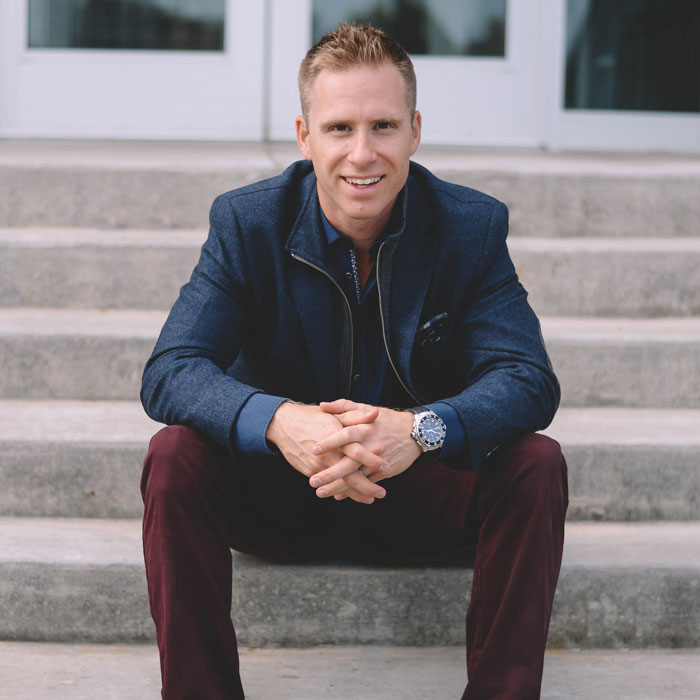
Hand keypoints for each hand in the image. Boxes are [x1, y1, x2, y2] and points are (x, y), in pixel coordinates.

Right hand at [266, 402, 387, 502]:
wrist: (284, 425)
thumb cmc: (313, 417)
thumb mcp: (335, 414)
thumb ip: (356, 416)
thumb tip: (376, 413)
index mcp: (337, 438)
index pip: (357, 452)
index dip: (372, 461)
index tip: (387, 468)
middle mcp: (328, 454)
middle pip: (349, 476)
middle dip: (367, 487)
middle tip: (382, 493)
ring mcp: (317, 465)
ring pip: (339, 484)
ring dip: (355, 494)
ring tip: (370, 498)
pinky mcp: (310, 471)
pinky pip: (328, 484)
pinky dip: (340, 491)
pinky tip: (351, 495)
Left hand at [311, 399, 421, 498]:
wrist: (415, 433)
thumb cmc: (386, 420)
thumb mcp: (366, 409)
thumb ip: (343, 406)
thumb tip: (321, 405)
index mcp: (365, 428)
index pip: (345, 435)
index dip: (330, 442)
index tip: (313, 450)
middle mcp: (371, 445)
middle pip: (349, 462)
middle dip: (330, 474)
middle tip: (312, 482)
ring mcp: (378, 461)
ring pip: (357, 477)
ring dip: (338, 487)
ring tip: (321, 492)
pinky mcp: (385, 472)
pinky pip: (367, 484)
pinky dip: (353, 491)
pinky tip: (339, 496)